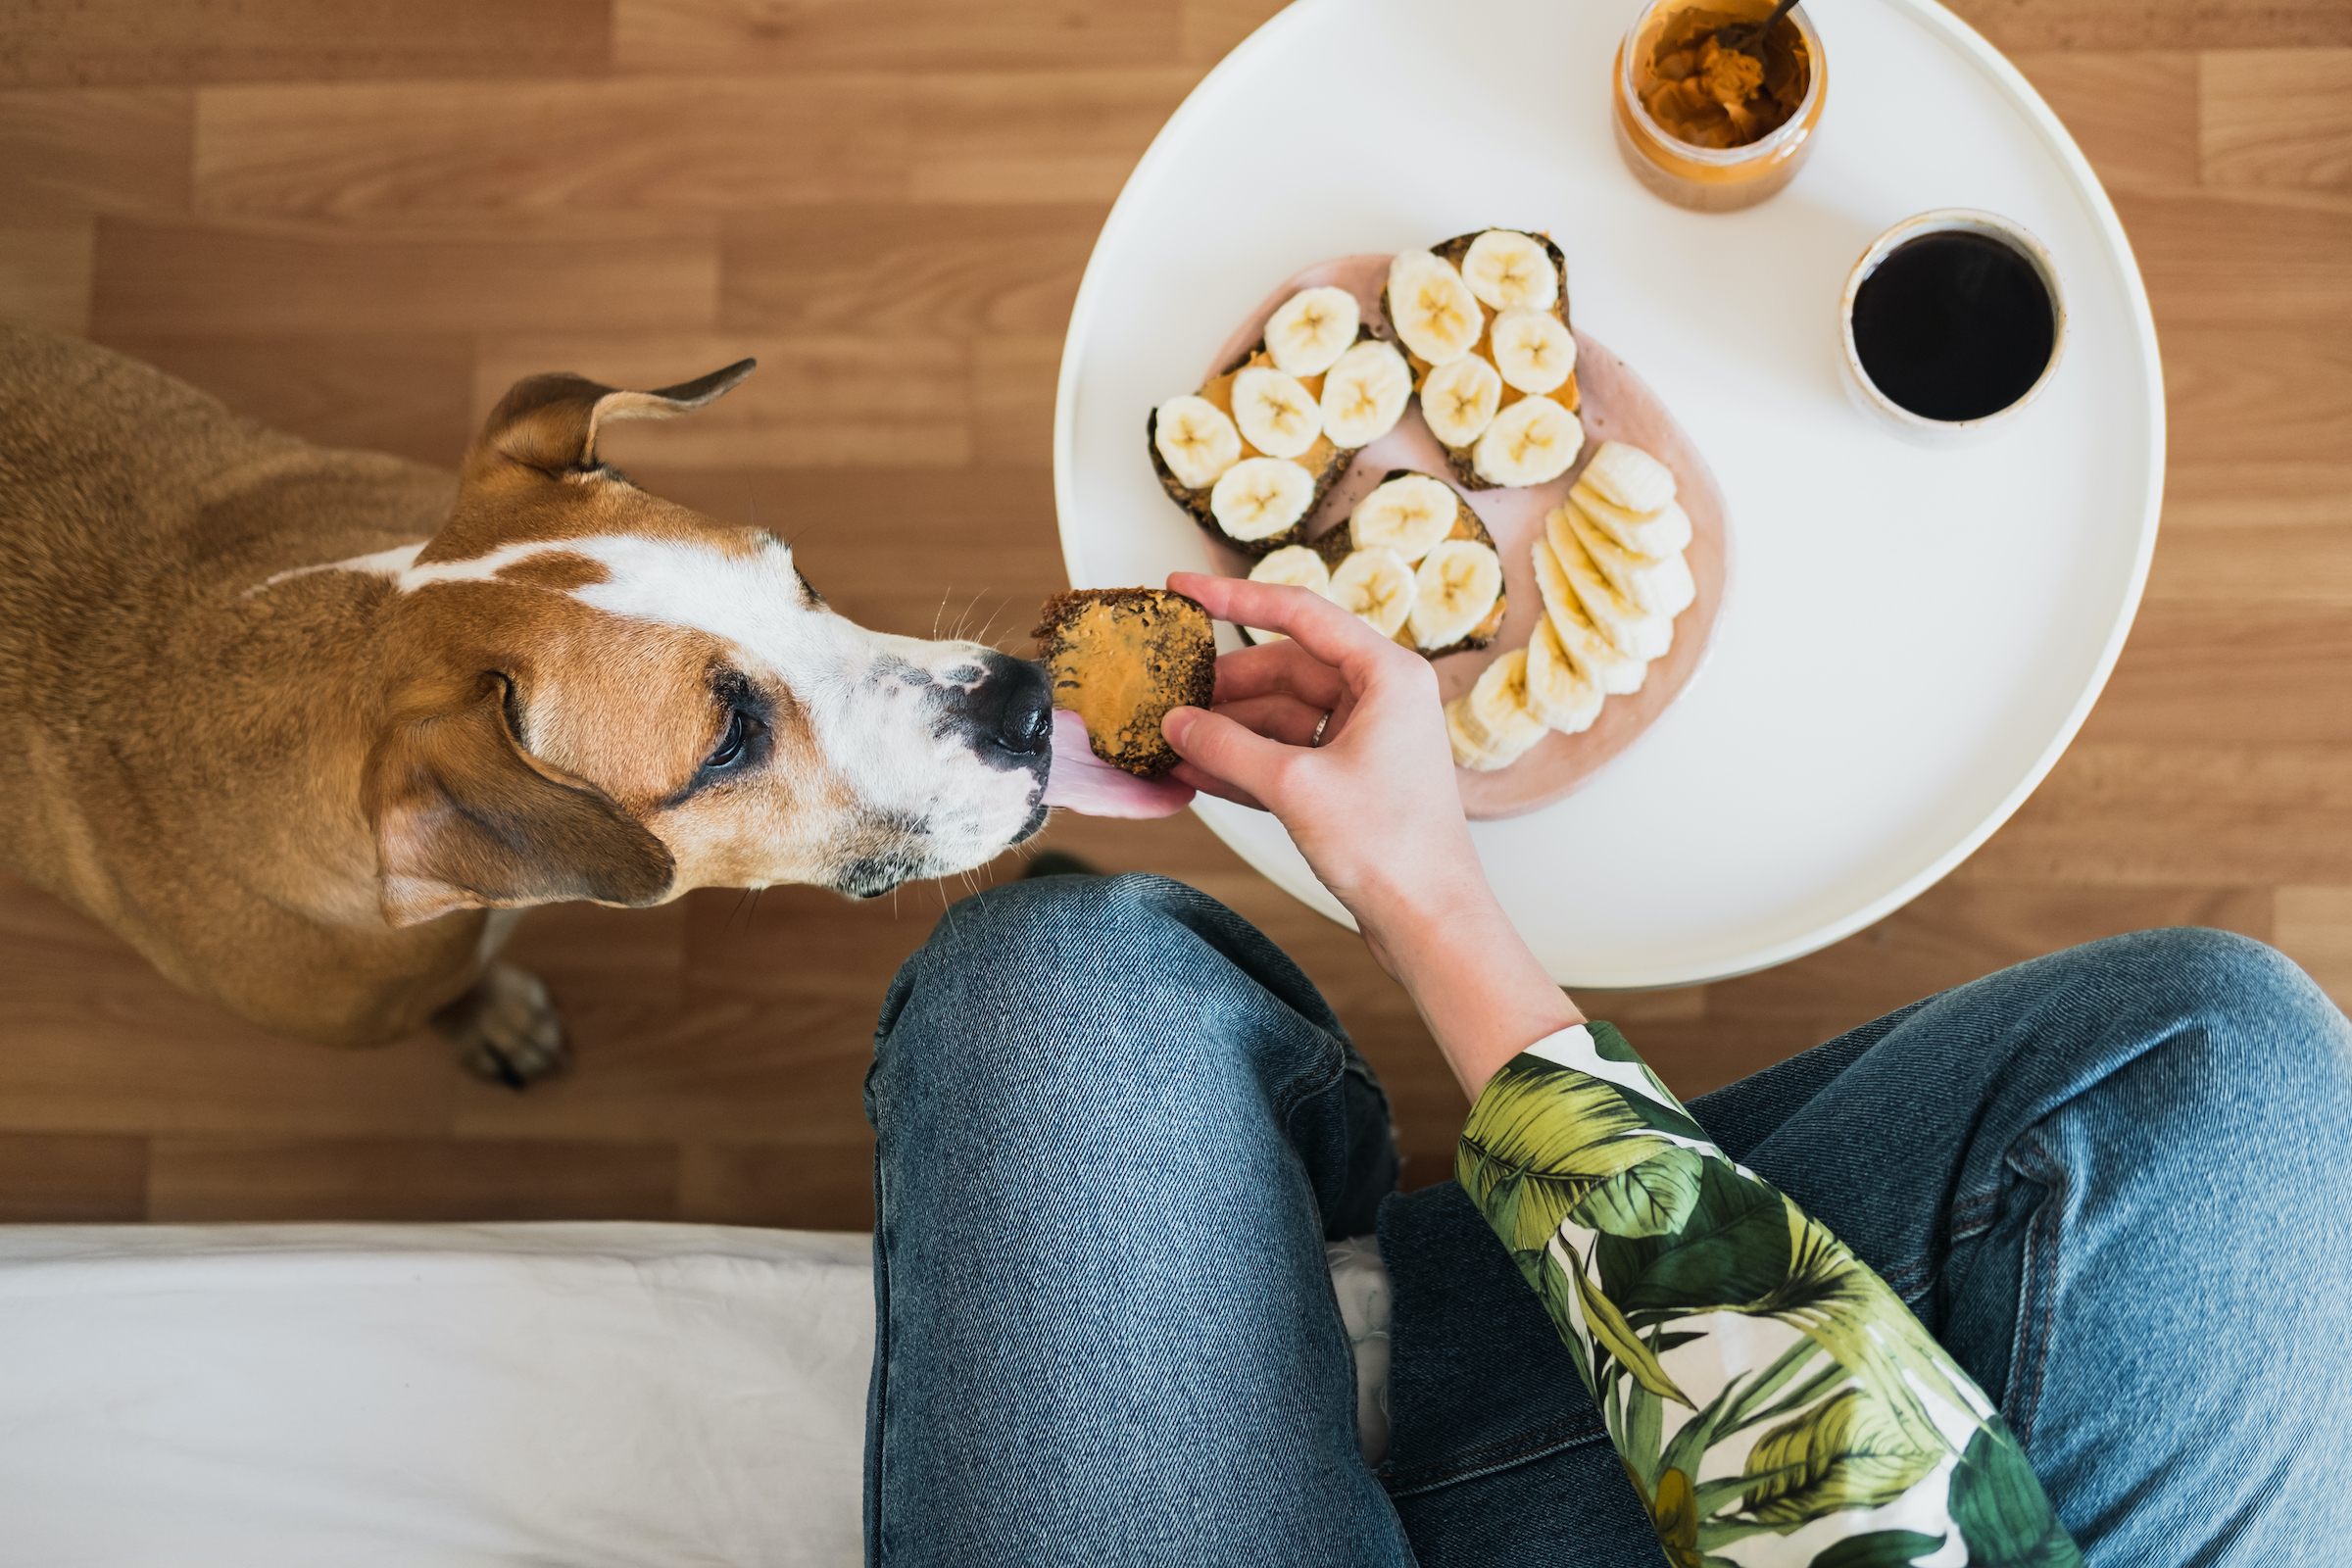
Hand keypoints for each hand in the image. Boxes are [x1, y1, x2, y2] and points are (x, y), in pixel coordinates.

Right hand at [1161, 571, 1579, 1097]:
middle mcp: (1381, 698)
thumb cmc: (1391, 849)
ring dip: (1229, 732)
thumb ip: (1228, 746)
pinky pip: (1289, 754)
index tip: (1182, 587)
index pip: (1299, 614)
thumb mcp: (1294, 787)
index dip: (1234, 598)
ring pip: (1282, 716)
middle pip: (1285, 669)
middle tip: (1169, 698)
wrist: (1430, 921)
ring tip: (1172, 744)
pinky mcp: (1352, 781)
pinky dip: (1246, 762)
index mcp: (1387, 675)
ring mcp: (1367, 740)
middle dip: (1225, 688)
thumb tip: (1176, 722)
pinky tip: (1197, 772)